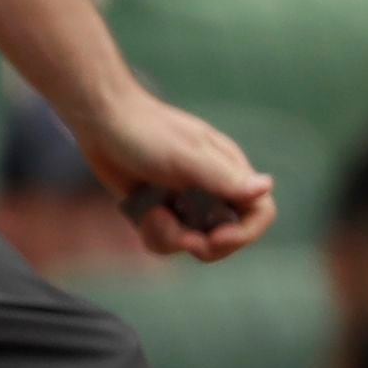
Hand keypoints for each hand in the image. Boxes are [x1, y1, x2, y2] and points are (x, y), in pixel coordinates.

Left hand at [74, 88, 274, 261]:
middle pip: (229, 236)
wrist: (102, 123)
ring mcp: (187, 202)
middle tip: (181, 239)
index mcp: (230, 172)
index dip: (244, 233)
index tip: (214, 238)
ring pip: (193, 242)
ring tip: (150, 214)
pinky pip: (165, 240)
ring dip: (169, 237)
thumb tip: (266, 187)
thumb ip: (224, 176)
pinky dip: (151, 233)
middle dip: (204, 244)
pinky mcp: (161, 210)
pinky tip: (138, 210)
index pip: (260, 212)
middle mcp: (214, 189)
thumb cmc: (146, 132)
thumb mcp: (186, 156)